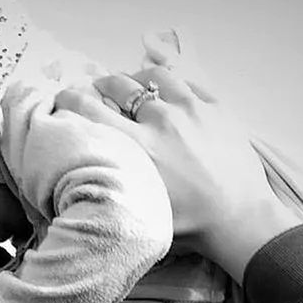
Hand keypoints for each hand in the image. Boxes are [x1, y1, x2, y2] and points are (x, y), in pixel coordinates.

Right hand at [55, 64, 302, 280]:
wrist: (240, 219)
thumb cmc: (191, 226)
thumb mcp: (142, 209)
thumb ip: (117, 185)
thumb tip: (93, 174)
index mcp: (139, 148)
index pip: (93, 112)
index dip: (71, 99)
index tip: (62, 96)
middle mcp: (161, 120)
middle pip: (121, 86)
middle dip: (103, 85)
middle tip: (98, 89)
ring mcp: (192, 108)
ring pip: (155, 76)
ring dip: (137, 76)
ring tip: (132, 81)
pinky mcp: (216, 106)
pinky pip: (188, 79)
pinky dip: (171, 76)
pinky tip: (166, 82)